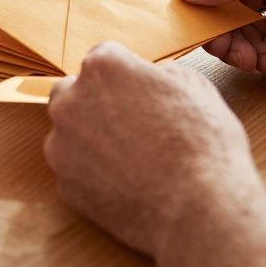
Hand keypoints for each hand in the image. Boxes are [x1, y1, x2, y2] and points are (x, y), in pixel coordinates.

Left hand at [44, 43, 259, 255]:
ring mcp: (61, 145)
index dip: (126, 75)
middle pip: (74, 91)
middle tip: (132, 124)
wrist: (199, 209)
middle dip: (97, 102)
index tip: (139, 92)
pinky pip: (74, 169)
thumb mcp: (194, 86)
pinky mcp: (64, 183)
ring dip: (92, 139)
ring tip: (132, 158)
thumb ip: (160, 74)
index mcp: (104, 68)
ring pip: (70, 132)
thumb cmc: (203, 146)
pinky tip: (125, 182)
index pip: (104, 57)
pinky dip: (93, 173)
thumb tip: (150, 79)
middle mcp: (71, 101)